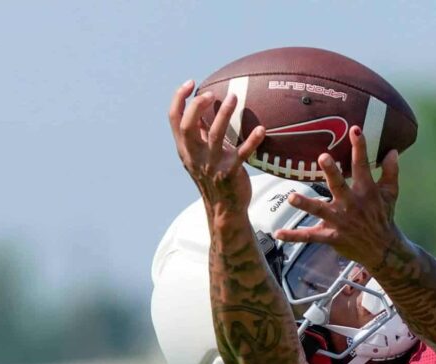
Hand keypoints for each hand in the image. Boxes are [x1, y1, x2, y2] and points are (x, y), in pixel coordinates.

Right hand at [168, 80, 265, 212]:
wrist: (224, 209)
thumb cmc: (213, 177)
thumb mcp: (200, 155)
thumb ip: (199, 133)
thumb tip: (200, 106)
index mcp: (185, 148)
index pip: (174, 119)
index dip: (179, 99)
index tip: (190, 83)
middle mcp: (195, 155)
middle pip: (188, 126)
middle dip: (197, 106)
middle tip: (212, 93)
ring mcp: (212, 165)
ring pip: (215, 135)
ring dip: (224, 114)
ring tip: (234, 97)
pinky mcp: (230, 173)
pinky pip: (242, 154)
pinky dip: (252, 141)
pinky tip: (261, 130)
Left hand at [274, 126, 402, 268]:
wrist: (382, 249)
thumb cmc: (383, 216)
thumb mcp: (391, 194)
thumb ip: (391, 171)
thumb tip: (393, 150)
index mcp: (366, 191)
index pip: (362, 166)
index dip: (359, 147)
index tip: (354, 130)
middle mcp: (351, 204)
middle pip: (339, 185)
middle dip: (331, 172)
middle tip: (323, 157)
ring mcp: (340, 221)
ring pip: (320, 211)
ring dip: (305, 204)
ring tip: (291, 198)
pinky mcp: (331, 236)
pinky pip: (310, 236)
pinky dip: (294, 236)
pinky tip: (278, 233)